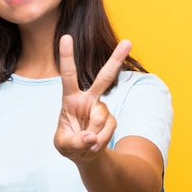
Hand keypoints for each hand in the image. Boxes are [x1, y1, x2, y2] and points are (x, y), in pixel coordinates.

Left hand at [54, 34, 131, 161]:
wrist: (86, 154)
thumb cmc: (69, 144)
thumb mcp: (63, 145)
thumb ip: (74, 142)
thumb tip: (91, 137)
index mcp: (71, 98)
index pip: (69, 75)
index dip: (67, 56)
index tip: (66, 37)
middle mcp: (89, 99)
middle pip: (104, 78)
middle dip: (116, 60)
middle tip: (128, 42)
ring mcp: (102, 109)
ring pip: (100, 117)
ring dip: (92, 134)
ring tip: (86, 142)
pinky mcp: (111, 120)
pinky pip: (107, 129)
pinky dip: (99, 141)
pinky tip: (94, 145)